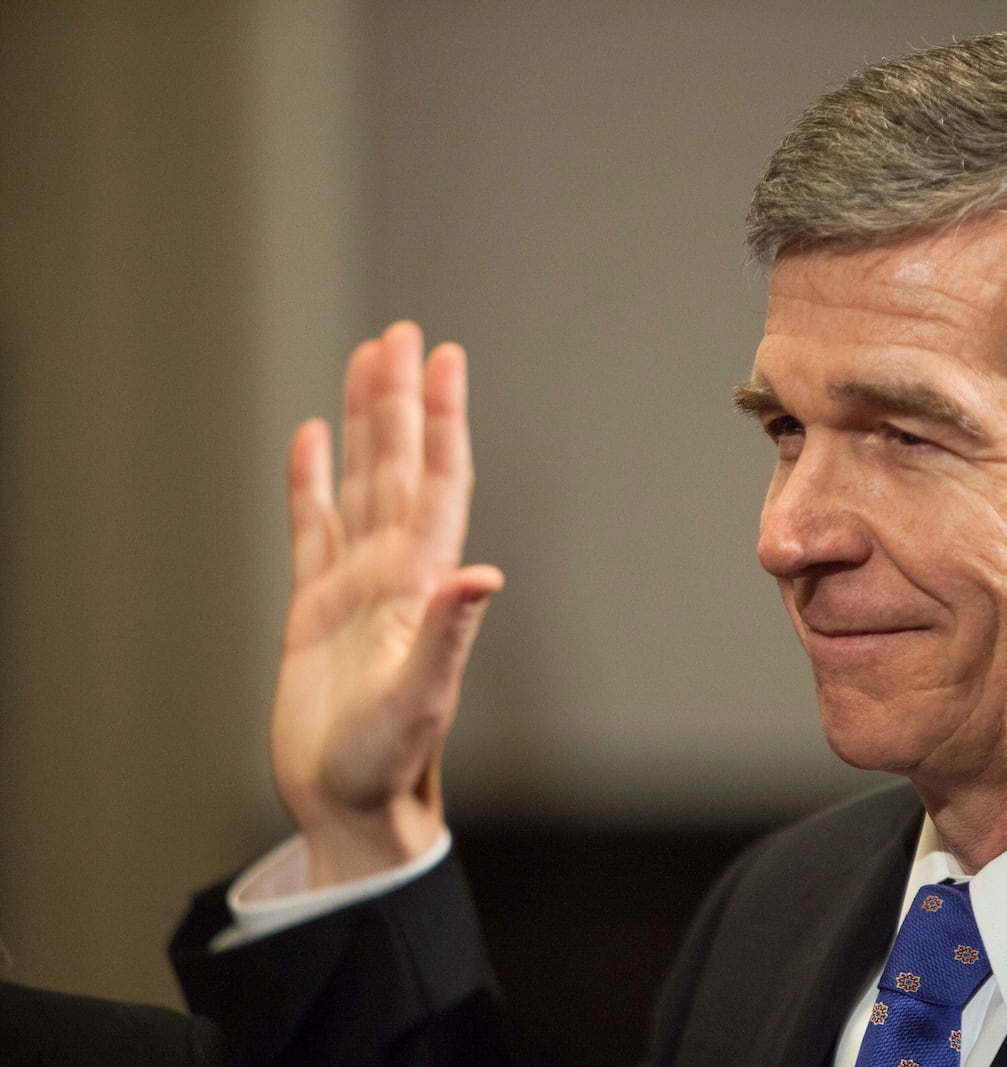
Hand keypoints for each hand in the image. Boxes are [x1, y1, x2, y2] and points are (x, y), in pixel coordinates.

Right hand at [270, 322, 502, 886]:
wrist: (348, 806)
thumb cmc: (389, 763)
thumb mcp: (419, 698)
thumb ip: (448, 634)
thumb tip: (484, 574)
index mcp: (421, 584)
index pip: (435, 481)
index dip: (442, 419)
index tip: (444, 357)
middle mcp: (393, 574)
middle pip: (397, 466)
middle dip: (400, 399)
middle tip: (400, 333)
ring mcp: (353, 588)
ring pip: (359, 484)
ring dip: (363, 424)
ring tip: (363, 361)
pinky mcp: (313, 610)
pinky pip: (310, 529)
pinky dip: (311, 482)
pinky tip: (311, 440)